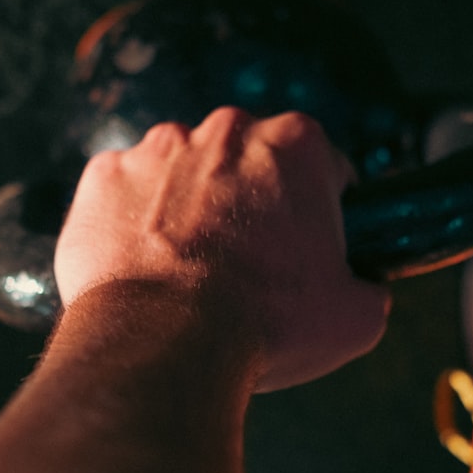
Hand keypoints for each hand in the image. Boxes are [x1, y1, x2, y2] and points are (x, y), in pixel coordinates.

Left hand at [54, 107, 390, 390]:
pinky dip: (133, 222)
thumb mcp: (354, 317)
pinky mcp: (104, 175)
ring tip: (186, 271)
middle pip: (246, 162)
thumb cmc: (264, 326)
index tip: (304, 245)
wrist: (163, 342)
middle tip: (245, 264)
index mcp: (296, 144)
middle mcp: (226, 129)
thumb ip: (367, 285)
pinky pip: (125, 193)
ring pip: (182, 173)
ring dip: (187, 208)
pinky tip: (143, 266)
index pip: (319, 166)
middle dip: (249, 203)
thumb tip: (364, 287)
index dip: (316, 209)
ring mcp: (157, 147)